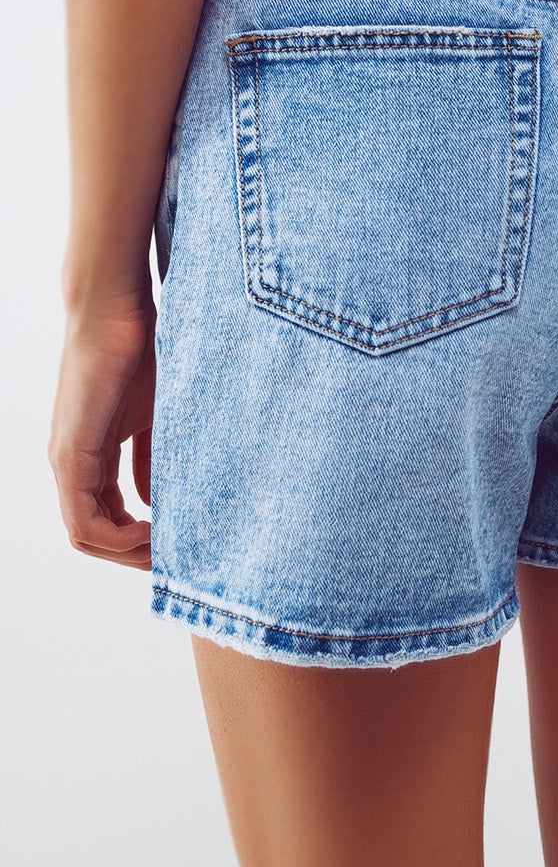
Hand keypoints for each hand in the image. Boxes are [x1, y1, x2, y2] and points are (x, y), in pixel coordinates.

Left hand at [49, 297, 155, 569]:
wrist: (114, 307)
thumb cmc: (141, 348)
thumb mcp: (157, 414)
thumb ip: (155, 457)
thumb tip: (161, 501)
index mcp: (92, 455)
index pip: (108, 517)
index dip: (141, 538)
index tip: (180, 541)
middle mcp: (73, 464)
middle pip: (95, 535)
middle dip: (135, 554)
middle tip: (176, 559)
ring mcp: (67, 461)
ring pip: (86, 535)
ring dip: (126, 552)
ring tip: (167, 550)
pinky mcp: (71, 454)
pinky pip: (83, 520)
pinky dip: (116, 537)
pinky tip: (153, 530)